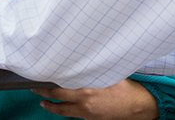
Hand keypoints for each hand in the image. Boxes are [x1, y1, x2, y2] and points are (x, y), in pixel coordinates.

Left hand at [32, 79, 158, 119]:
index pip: (60, 86)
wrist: (139, 106)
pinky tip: (64, 107)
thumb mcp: (108, 74)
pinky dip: (67, 110)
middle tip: (35, 89)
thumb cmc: (126, 87)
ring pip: (63, 111)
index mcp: (87, 88)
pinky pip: (75, 115)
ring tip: (43, 102)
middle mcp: (85, 101)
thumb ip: (91, 70)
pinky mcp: (91, 119)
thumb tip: (79, 61)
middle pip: (57, 99)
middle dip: (43, 94)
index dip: (47, 83)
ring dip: (52, 106)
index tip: (39, 78)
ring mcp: (87, 112)